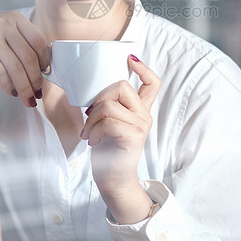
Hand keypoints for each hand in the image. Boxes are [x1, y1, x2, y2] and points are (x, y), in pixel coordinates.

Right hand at [0, 11, 50, 107]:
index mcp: (14, 17)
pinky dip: (9, 86)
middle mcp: (3, 24)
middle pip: (29, 57)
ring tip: (28, 99)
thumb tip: (42, 69)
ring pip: (16, 68)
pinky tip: (12, 92)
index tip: (46, 73)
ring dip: (25, 87)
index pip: (38, 41)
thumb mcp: (4, 31)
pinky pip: (0, 73)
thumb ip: (22, 43)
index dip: (45, 60)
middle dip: (36, 80)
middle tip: (38, 93)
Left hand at [80, 55, 160, 222]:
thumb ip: (109, 107)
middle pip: (121, 87)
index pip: (152, 83)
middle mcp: (144, 116)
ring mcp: (140, 127)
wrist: (114, 181)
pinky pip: (107, 122)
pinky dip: (94, 131)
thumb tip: (91, 90)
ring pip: (109, 105)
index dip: (144, 68)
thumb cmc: (108, 151)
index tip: (131, 59)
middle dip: (99, 99)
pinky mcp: (133, 137)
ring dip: (91, 120)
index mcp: (140, 111)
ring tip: (88, 134)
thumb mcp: (109, 124)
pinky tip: (93, 141)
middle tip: (90, 117)